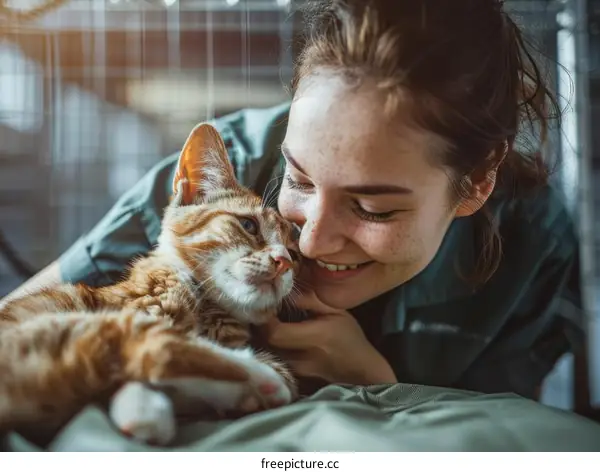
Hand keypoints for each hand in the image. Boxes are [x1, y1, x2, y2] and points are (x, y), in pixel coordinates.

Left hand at [261, 291, 396, 385]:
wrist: (361, 369)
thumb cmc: (350, 337)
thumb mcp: (336, 311)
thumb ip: (309, 299)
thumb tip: (283, 290)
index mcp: (316, 337)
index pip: (274, 332)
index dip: (264, 319)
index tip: (265, 305)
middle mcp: (303, 359)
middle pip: (265, 344)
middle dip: (259, 327)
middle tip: (260, 312)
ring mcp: (298, 373)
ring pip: (267, 354)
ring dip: (263, 339)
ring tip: (266, 325)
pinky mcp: (295, 380)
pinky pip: (274, 363)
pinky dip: (270, 350)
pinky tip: (274, 340)